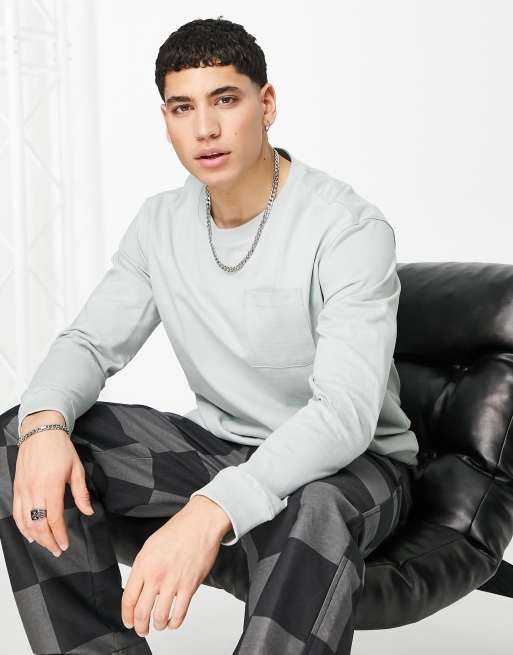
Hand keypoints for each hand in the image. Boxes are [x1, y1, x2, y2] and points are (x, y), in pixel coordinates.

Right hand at [13, 427, 94, 555]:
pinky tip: (29, 534)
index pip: (54, 519)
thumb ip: (81, 493)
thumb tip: (88, 511)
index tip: (65, 545)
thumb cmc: (60, 449)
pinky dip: (22, 527)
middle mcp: (34, 490)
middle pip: (38, 525)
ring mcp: (23, 490)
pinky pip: (17, 513)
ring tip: (46, 545)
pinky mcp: (17, 488)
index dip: (59, 535)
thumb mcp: (77, 469)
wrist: (41, 432)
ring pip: (25, 522)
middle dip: (48, 541)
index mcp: (51, 486)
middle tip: (57, 550)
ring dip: (35, 537)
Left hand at [121, 496, 230, 635]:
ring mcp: (173, 582)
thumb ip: (142, 567)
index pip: (128, 598)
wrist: (200, 524)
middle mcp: (156, 575)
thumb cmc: (178, 530)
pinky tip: (173, 621)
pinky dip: (174, 623)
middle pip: (141, 612)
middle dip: (139, 626)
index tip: (128, 621)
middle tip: (141, 630)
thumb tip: (138, 586)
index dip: (126, 615)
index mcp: (143, 564)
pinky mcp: (189, 586)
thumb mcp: (150, 545)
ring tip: (158, 626)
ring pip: (159, 617)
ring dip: (157, 626)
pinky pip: (179, 614)